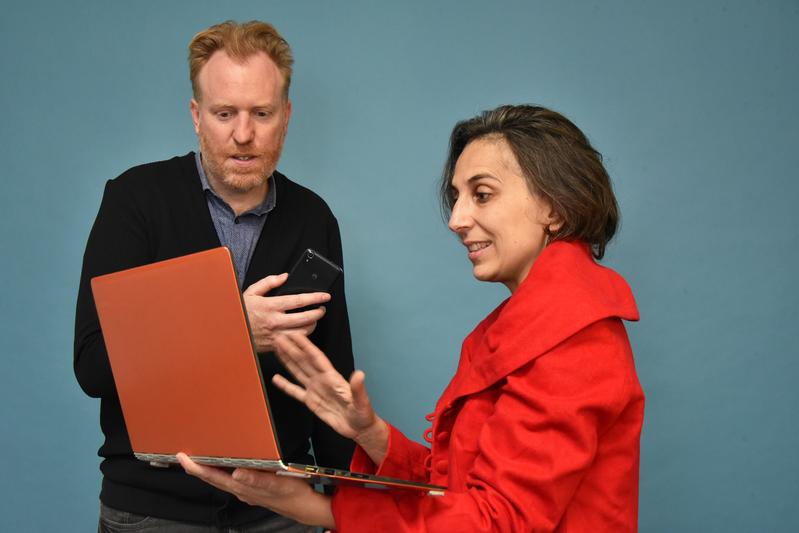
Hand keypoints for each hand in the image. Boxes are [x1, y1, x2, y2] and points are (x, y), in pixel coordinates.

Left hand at [176, 453, 333, 527]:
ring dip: (207, 469)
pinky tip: (224, 466)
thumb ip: (257, 480)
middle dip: (196, 467)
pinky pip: (231, 480)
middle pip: (212, 478)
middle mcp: (240, 490)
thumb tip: (236, 473)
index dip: (196, 467)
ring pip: (220, 480)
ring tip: (198, 458)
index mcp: (243, 487)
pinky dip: (222, 472)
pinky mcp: (252, 489)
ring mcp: (245, 491)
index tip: (183, 457)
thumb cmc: (292, 493)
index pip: (213, 476)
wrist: (304, 507)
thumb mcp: (277, 483)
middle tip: (184, 455)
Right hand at [243, 273, 331, 351]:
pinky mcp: (276, 345)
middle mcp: (275, 321)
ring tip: (314, 319)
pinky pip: (295, 342)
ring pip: (304, 332)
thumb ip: (268, 282)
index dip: (315, 298)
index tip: (325, 296)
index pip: (299, 301)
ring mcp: (277, 335)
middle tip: (322, 309)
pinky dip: (303, 336)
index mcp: (271, 306)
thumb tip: (284, 276)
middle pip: (306, 318)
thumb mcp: (251, 292)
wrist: (231, 332)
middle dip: (318, 313)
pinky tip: (303, 330)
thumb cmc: (242, 312)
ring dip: (313, 325)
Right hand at [273, 333, 388, 463]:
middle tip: (278, 337)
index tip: (295, 335)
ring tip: (277, 349)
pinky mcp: (311, 402)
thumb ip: (358, 388)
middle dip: (292, 349)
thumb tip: (359, 374)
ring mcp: (315, 390)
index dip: (305, 346)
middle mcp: (322, 380)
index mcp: (332, 377)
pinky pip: (296, 392)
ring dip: (288, 360)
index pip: (316, 358)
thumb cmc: (363, 413)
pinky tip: (276, 378)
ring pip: (298, 372)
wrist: (359, 428)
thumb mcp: (361, 401)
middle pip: (304, 361)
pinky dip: (285, 385)